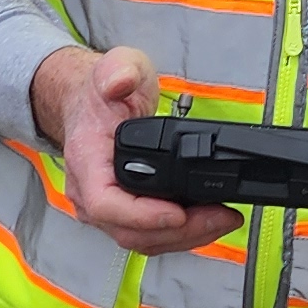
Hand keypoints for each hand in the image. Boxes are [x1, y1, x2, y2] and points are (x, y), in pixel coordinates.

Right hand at [33, 45, 243, 256]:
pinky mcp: (122, 212)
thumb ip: (120, 71)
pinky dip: (179, 234)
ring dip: (184, 237)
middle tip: (220, 217)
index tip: (177, 213)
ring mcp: (105, 206)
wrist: (89, 104)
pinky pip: (147, 234)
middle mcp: (89, 191)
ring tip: (222, 221)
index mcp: (86, 160)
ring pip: (141, 239)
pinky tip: (206, 223)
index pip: (104, 203)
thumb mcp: (115, 67)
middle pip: (129, 231)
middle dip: (179, 231)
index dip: (142, 216)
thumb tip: (120, 82)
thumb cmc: (101, 93)